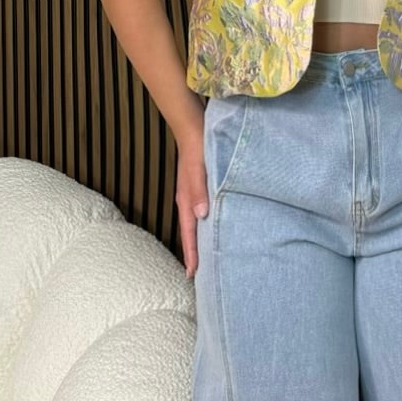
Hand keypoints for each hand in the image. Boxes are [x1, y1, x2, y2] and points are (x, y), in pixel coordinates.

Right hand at [175, 113, 210, 276]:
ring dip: (200, 240)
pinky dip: (206, 225)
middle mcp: (188, 200)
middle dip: (194, 253)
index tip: (192, 274)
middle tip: (200, 274)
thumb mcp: (199, 170)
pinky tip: (215, 226)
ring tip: (207, 256)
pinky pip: (202, 212)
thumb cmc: (198, 146)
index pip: (189, 233)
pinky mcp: (201, 187)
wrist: (193, 126)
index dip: (192, 254)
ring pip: (196, 224)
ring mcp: (194, 194)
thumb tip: (202, 215)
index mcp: (186, 200)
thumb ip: (200, 191)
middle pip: (191, 233)